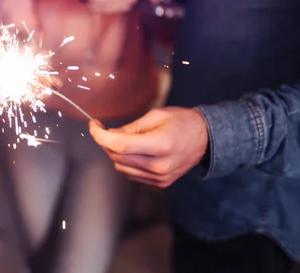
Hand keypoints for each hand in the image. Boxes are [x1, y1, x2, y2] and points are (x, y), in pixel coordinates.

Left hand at [89, 107, 208, 187]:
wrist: (206, 139)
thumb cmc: (182, 122)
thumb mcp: (156, 115)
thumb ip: (131, 128)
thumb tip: (109, 135)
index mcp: (161, 145)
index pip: (120, 145)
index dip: (100, 136)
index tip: (93, 125)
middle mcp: (159, 165)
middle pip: (117, 157)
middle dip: (105, 142)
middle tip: (103, 129)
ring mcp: (160, 177)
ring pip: (121, 167)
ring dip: (114, 153)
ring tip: (122, 139)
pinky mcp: (159, 183)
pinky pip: (131, 174)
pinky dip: (125, 162)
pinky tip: (132, 150)